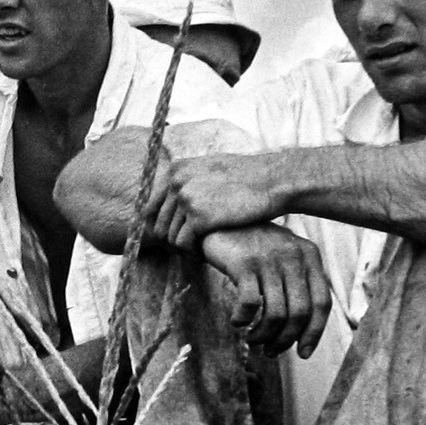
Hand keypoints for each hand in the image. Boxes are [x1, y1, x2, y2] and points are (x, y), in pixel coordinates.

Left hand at [146, 149, 282, 251]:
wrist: (273, 180)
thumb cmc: (247, 177)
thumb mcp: (210, 169)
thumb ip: (188, 181)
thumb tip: (171, 197)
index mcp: (176, 169)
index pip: (152, 206)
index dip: (160, 226)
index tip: (173, 239)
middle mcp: (176, 182)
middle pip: (159, 223)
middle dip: (172, 240)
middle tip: (188, 249)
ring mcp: (186, 199)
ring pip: (170, 236)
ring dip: (183, 249)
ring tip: (198, 252)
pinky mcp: (199, 217)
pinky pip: (183, 244)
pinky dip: (191, 253)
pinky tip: (203, 255)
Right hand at [199, 224, 332, 356]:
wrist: (218, 218)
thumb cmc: (251, 246)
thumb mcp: (282, 256)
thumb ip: (296, 282)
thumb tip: (300, 331)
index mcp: (309, 256)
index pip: (322, 303)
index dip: (314, 333)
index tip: (302, 353)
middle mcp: (294, 256)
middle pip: (300, 314)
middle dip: (285, 340)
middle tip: (269, 351)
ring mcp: (269, 259)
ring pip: (276, 314)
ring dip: (263, 335)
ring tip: (252, 341)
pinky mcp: (244, 263)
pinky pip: (250, 304)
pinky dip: (242, 320)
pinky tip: (236, 322)